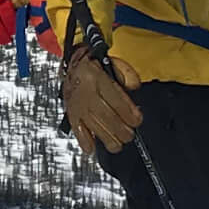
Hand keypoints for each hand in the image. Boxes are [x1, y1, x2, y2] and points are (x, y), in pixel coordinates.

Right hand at [57, 0, 141, 156]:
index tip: (137, 121)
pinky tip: (92, 149)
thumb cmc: (96, 63)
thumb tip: (134, 89)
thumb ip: (128, 75)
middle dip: (121, 129)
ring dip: (107, 138)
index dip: (129, 113)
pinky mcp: (70, 112)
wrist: (72, 59)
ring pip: (93, 126)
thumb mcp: (114, 62)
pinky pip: (76, 129)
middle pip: (106, 116)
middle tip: (129, 135)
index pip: (116, 99)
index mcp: (97, 77)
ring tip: (117, 145)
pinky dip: (83, 141)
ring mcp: (76, 103)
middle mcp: (85, 91)